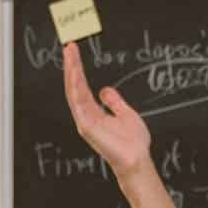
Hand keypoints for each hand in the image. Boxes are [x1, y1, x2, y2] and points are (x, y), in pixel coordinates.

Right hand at [62, 41, 153, 178]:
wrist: (138, 160)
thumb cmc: (133, 142)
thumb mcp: (126, 114)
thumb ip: (114, 102)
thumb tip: (105, 89)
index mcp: (94, 112)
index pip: (82, 86)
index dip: (78, 69)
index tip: (74, 51)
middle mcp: (86, 115)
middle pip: (75, 86)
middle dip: (71, 66)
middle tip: (69, 47)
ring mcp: (85, 121)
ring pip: (74, 92)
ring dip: (71, 73)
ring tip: (70, 56)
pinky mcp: (86, 127)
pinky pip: (78, 105)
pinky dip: (75, 89)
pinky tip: (75, 75)